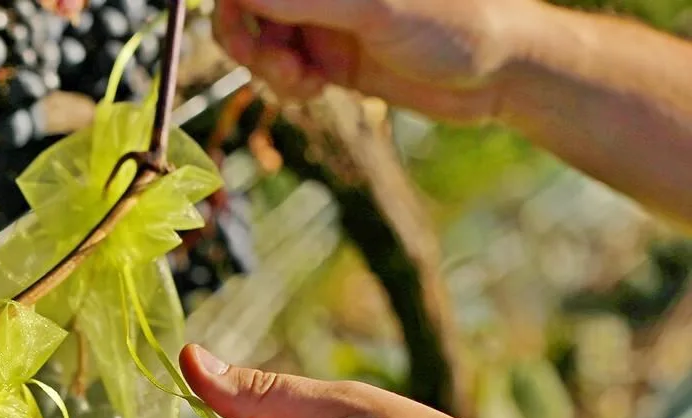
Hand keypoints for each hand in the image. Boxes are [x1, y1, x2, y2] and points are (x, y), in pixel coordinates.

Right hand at [214, 0, 536, 120]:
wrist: (500, 74)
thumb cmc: (456, 22)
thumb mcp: (374, 9)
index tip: (235, 21)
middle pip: (250, 2)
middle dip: (246, 32)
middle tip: (268, 61)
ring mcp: (326, 18)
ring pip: (260, 37)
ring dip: (265, 64)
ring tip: (299, 83)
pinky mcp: (332, 56)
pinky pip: (283, 68)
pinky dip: (284, 83)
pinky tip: (312, 91)